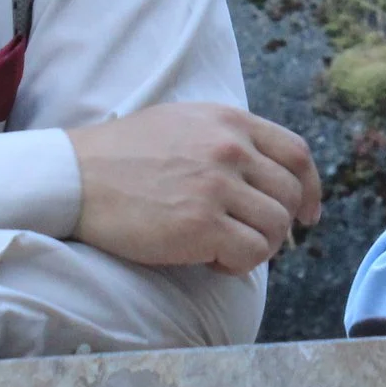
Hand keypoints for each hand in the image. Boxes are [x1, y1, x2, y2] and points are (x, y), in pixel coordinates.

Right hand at [67, 102, 322, 273]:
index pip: (297, 153)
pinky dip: (239, 265)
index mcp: (229, 121)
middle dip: (279, 223)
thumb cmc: (123, 156)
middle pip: (290, 194)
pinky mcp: (201, 225)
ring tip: (224, 249)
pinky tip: (212, 261)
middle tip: (250, 237)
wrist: (75, 178)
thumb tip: (266, 175)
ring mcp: (216, 186)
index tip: (307, 213)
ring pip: (276, 228)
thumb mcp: (184, 123)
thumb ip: (228, 139)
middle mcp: (230, 149)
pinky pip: (251, 254)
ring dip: (258, 247)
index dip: (310, 188)